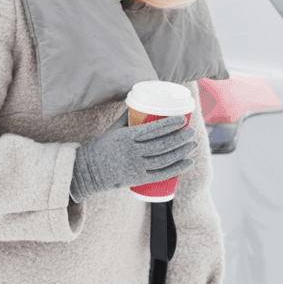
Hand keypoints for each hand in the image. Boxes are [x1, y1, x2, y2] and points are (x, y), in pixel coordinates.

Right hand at [68, 115, 197, 202]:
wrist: (89, 171)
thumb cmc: (102, 147)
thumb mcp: (113, 130)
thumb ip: (127, 118)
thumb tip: (139, 104)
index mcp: (127, 137)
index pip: (153, 129)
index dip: (169, 124)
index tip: (182, 119)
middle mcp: (133, 152)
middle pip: (162, 145)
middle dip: (180, 137)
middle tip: (192, 131)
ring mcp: (137, 166)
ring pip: (164, 159)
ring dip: (182, 152)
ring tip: (193, 145)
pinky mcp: (139, 178)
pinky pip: (162, 174)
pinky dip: (177, 168)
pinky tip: (188, 162)